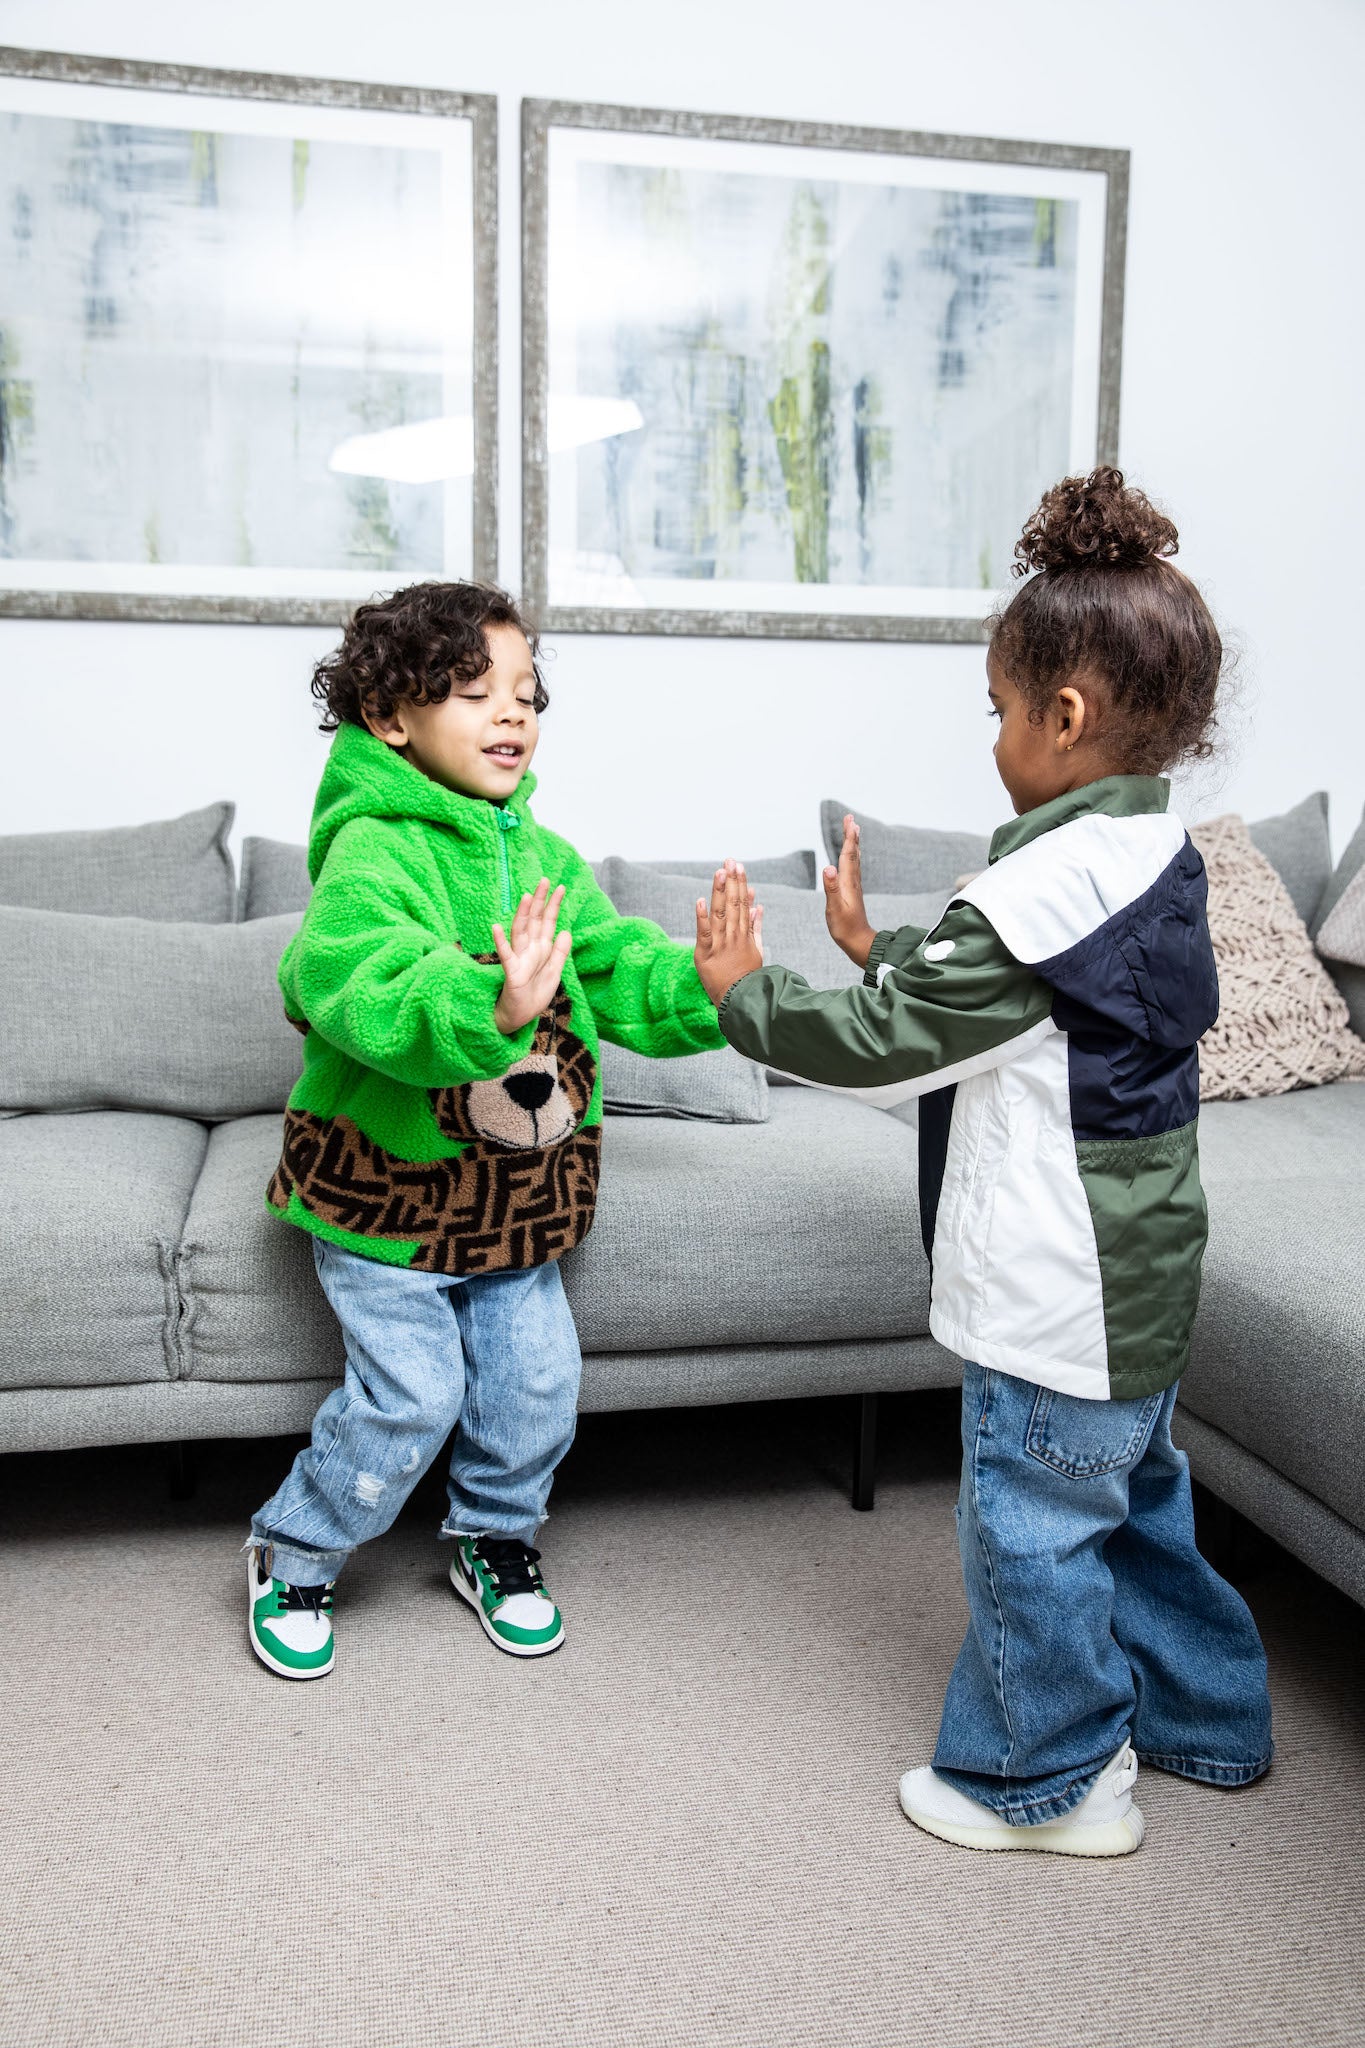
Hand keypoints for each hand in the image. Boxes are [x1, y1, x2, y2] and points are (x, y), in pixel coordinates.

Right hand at [492, 879, 571, 1033]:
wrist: (521, 1016)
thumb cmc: (535, 993)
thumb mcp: (554, 972)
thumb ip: (560, 952)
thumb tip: (566, 930)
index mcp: (541, 948)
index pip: (548, 922)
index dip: (554, 905)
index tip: (561, 887)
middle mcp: (529, 949)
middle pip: (535, 921)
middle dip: (540, 901)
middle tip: (545, 881)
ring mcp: (519, 959)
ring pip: (520, 932)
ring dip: (523, 914)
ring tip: (526, 896)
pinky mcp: (511, 972)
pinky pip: (506, 955)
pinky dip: (500, 942)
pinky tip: (496, 927)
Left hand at [694, 860, 763, 1007]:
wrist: (739, 999)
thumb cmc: (747, 975)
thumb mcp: (756, 949)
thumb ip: (756, 926)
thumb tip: (757, 906)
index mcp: (744, 933)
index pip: (742, 903)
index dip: (740, 883)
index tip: (739, 866)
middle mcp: (733, 935)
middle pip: (733, 904)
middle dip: (732, 881)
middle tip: (730, 861)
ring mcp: (719, 944)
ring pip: (720, 913)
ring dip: (720, 892)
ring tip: (720, 872)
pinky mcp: (705, 954)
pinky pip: (704, 933)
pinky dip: (701, 917)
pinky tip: (700, 901)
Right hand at [822, 812, 874, 967]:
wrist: (858, 942)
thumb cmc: (845, 928)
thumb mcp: (835, 909)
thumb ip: (831, 888)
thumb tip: (828, 868)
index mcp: (848, 882)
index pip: (848, 855)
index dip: (849, 837)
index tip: (850, 821)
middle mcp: (853, 881)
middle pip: (853, 854)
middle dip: (851, 836)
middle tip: (850, 819)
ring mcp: (853, 887)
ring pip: (854, 860)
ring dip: (853, 845)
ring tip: (852, 833)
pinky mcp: (852, 893)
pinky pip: (852, 869)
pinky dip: (851, 858)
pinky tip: (850, 859)